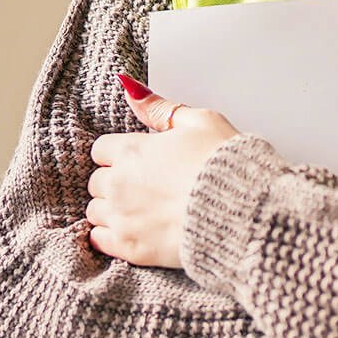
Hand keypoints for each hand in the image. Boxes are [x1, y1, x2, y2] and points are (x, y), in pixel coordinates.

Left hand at [83, 74, 240, 266]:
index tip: (139, 160)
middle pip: (97, 181)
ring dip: (112, 208)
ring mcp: (122, 218)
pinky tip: (132, 229)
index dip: (120, 153)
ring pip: (95, 211)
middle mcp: (119, 185)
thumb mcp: (200, 121)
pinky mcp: (131, 249)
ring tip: (141, 209)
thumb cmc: (224, 165)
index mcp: (131, 151)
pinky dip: (110, 235)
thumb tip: (130, 88)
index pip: (101, 149)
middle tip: (145, 185)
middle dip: (116, 181)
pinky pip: (99, 241)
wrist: (242, 212)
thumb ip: (159, 108)